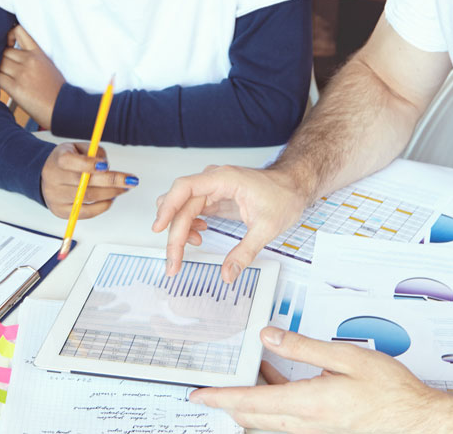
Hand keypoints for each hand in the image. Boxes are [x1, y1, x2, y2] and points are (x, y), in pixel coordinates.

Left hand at [0, 24, 64, 128]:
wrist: (63, 107)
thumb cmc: (56, 90)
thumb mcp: (48, 66)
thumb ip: (32, 59)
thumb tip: (13, 58)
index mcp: (38, 53)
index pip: (18, 31)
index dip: (8, 36)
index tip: (8, 45)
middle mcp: (29, 60)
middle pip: (4, 51)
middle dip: (2, 59)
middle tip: (7, 69)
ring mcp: (22, 73)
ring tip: (7, 78)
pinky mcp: (15, 87)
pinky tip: (6, 86)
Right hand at [42, 142, 137, 217]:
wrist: (44, 175)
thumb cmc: (66, 160)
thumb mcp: (77, 147)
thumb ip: (93, 152)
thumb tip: (107, 165)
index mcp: (57, 160)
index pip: (70, 162)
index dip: (89, 164)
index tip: (107, 165)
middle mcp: (54, 180)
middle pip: (83, 183)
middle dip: (111, 181)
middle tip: (130, 180)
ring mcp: (56, 198)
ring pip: (87, 198)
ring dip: (111, 193)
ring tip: (124, 187)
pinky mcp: (61, 212)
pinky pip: (86, 212)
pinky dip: (102, 206)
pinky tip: (112, 198)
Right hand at [152, 164, 308, 280]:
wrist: (294, 185)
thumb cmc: (284, 195)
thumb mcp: (267, 228)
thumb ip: (245, 252)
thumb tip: (227, 274)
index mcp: (224, 179)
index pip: (185, 188)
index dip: (168, 207)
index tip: (158, 228)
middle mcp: (213, 180)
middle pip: (181, 205)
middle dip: (174, 234)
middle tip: (173, 263)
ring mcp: (212, 188)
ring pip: (183, 208)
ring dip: (180, 230)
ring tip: (188, 250)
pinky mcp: (215, 197)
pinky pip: (192, 209)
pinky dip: (190, 225)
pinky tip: (199, 236)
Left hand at [191, 327, 452, 432]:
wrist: (420, 422)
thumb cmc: (390, 391)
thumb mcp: (346, 358)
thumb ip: (303, 347)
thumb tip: (267, 336)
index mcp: (308, 404)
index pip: (252, 401)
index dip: (221, 397)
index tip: (199, 395)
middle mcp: (307, 424)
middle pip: (254, 417)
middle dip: (228, 404)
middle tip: (208, 392)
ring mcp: (316, 433)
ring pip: (269, 423)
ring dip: (250, 406)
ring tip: (238, 383)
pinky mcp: (326, 432)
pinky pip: (287, 422)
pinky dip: (272, 406)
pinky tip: (276, 385)